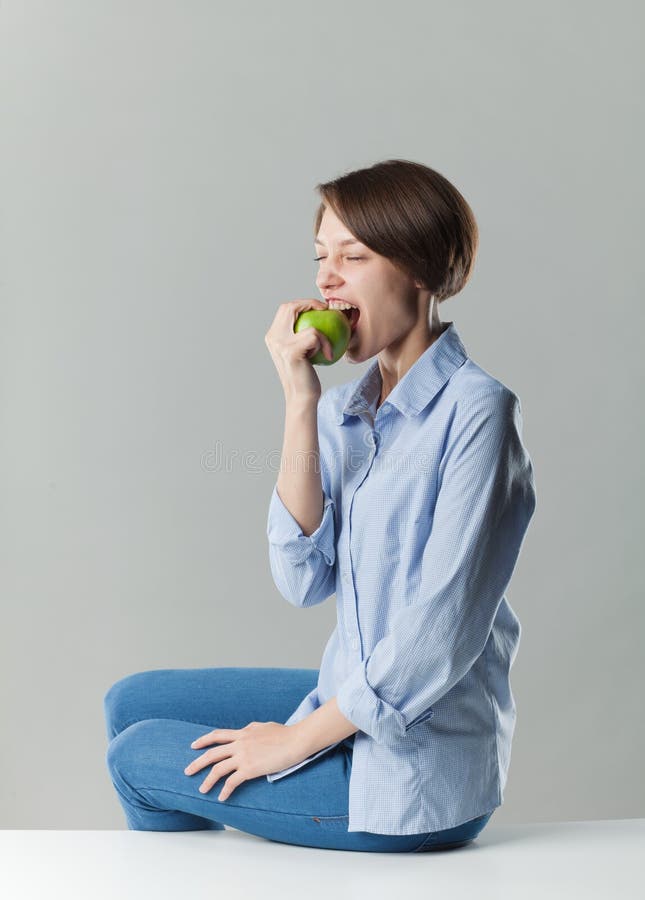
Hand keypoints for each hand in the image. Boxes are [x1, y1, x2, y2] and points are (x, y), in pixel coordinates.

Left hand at [183, 721, 304, 800]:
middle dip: (197, 763)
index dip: (204, 740)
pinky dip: (225, 791)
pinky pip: (232, 782)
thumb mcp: (263, 726)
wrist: (296, 740)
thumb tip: (245, 730)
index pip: (218, 735)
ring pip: (218, 769)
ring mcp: (243, 756)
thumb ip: (251, 729)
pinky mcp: (250, 769)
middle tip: (187, 771)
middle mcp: (240, 743)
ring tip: (202, 790)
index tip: (193, 745)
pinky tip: (222, 798)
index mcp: (243, 733)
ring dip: (208, 781)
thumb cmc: (285, 734)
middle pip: (212, 753)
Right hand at [264, 298, 333, 402]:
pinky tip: (329, 356)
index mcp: (272, 336)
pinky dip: (325, 345)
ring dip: (322, 334)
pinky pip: (315, 336)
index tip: (321, 308)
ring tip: (326, 347)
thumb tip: (319, 314)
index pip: (286, 308)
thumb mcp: (302, 352)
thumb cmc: (306, 376)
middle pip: (290, 307)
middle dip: (310, 303)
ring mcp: (280, 344)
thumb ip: (302, 334)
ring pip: (307, 323)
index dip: (303, 303)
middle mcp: (272, 338)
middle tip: (326, 309)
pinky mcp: (291, 351)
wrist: (302, 397)